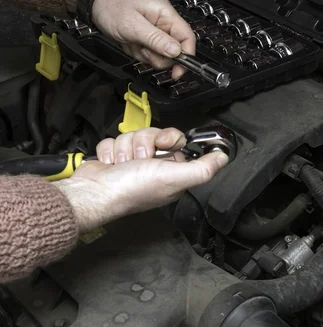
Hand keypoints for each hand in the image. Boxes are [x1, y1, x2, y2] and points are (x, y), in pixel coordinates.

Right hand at [55, 128, 228, 232]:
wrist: (94, 192)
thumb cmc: (133, 189)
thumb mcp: (175, 178)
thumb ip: (202, 168)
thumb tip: (223, 157)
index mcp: (173, 173)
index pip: (177, 141)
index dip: (170, 138)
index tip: (164, 145)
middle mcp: (155, 168)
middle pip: (154, 134)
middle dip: (144, 143)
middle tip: (141, 159)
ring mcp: (133, 162)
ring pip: (134, 134)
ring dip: (125, 148)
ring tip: (122, 165)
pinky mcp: (114, 157)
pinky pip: (115, 138)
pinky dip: (110, 151)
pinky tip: (111, 164)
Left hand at [67, 0, 194, 79]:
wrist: (95, 5)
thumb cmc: (111, 8)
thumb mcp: (133, 25)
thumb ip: (156, 39)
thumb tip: (176, 52)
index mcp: (165, 14)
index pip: (187, 37)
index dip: (186, 56)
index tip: (178, 71)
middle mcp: (164, 23)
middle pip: (175, 50)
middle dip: (159, 56)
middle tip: (144, 50)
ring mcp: (156, 32)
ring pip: (162, 56)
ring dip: (147, 55)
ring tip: (134, 44)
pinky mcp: (148, 39)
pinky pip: (150, 55)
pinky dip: (140, 54)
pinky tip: (131, 44)